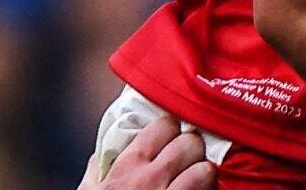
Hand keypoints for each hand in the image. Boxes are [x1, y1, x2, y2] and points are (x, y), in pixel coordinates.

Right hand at [85, 114, 216, 189]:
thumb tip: (105, 151)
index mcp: (128, 167)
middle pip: (190, 143)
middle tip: (184, 158)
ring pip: (205, 170)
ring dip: (202, 174)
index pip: (165, 125)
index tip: (169, 138)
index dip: (170, 130)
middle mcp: (151, 180)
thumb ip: (100, 168)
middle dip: (190, 149)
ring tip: (194, 179)